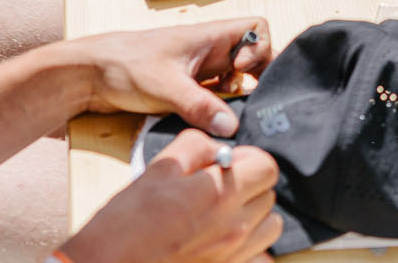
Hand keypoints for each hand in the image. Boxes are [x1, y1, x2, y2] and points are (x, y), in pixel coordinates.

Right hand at [65, 128, 281, 262]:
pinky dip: (250, 247)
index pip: (267, 166)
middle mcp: (235, 227)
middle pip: (269, 195)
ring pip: (269, 226)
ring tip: (223, 212)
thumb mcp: (159, 168)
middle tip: (220, 185)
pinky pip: (259, 256)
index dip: (248, 159)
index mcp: (221, 193)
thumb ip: (196, 146)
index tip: (229, 162)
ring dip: (254, 214)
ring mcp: (234, 254)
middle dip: (249, 184)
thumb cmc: (128, 223)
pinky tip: (224, 240)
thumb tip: (216, 147)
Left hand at [76, 18, 272, 135]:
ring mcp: (199, 71)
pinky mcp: (188, 90)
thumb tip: (231, 127)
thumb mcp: (167, 86)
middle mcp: (209, 51)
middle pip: (251, 57)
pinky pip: (216, 98)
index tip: (243, 70)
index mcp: (209, 36)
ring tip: (221, 112)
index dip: (260, 48)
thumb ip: (200, 105)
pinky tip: (207, 121)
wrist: (89, 76)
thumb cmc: (124, 64)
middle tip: (244, 98)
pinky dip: (217, 110)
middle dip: (254, 79)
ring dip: (234, 98)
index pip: (256, 27)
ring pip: (235, 81)